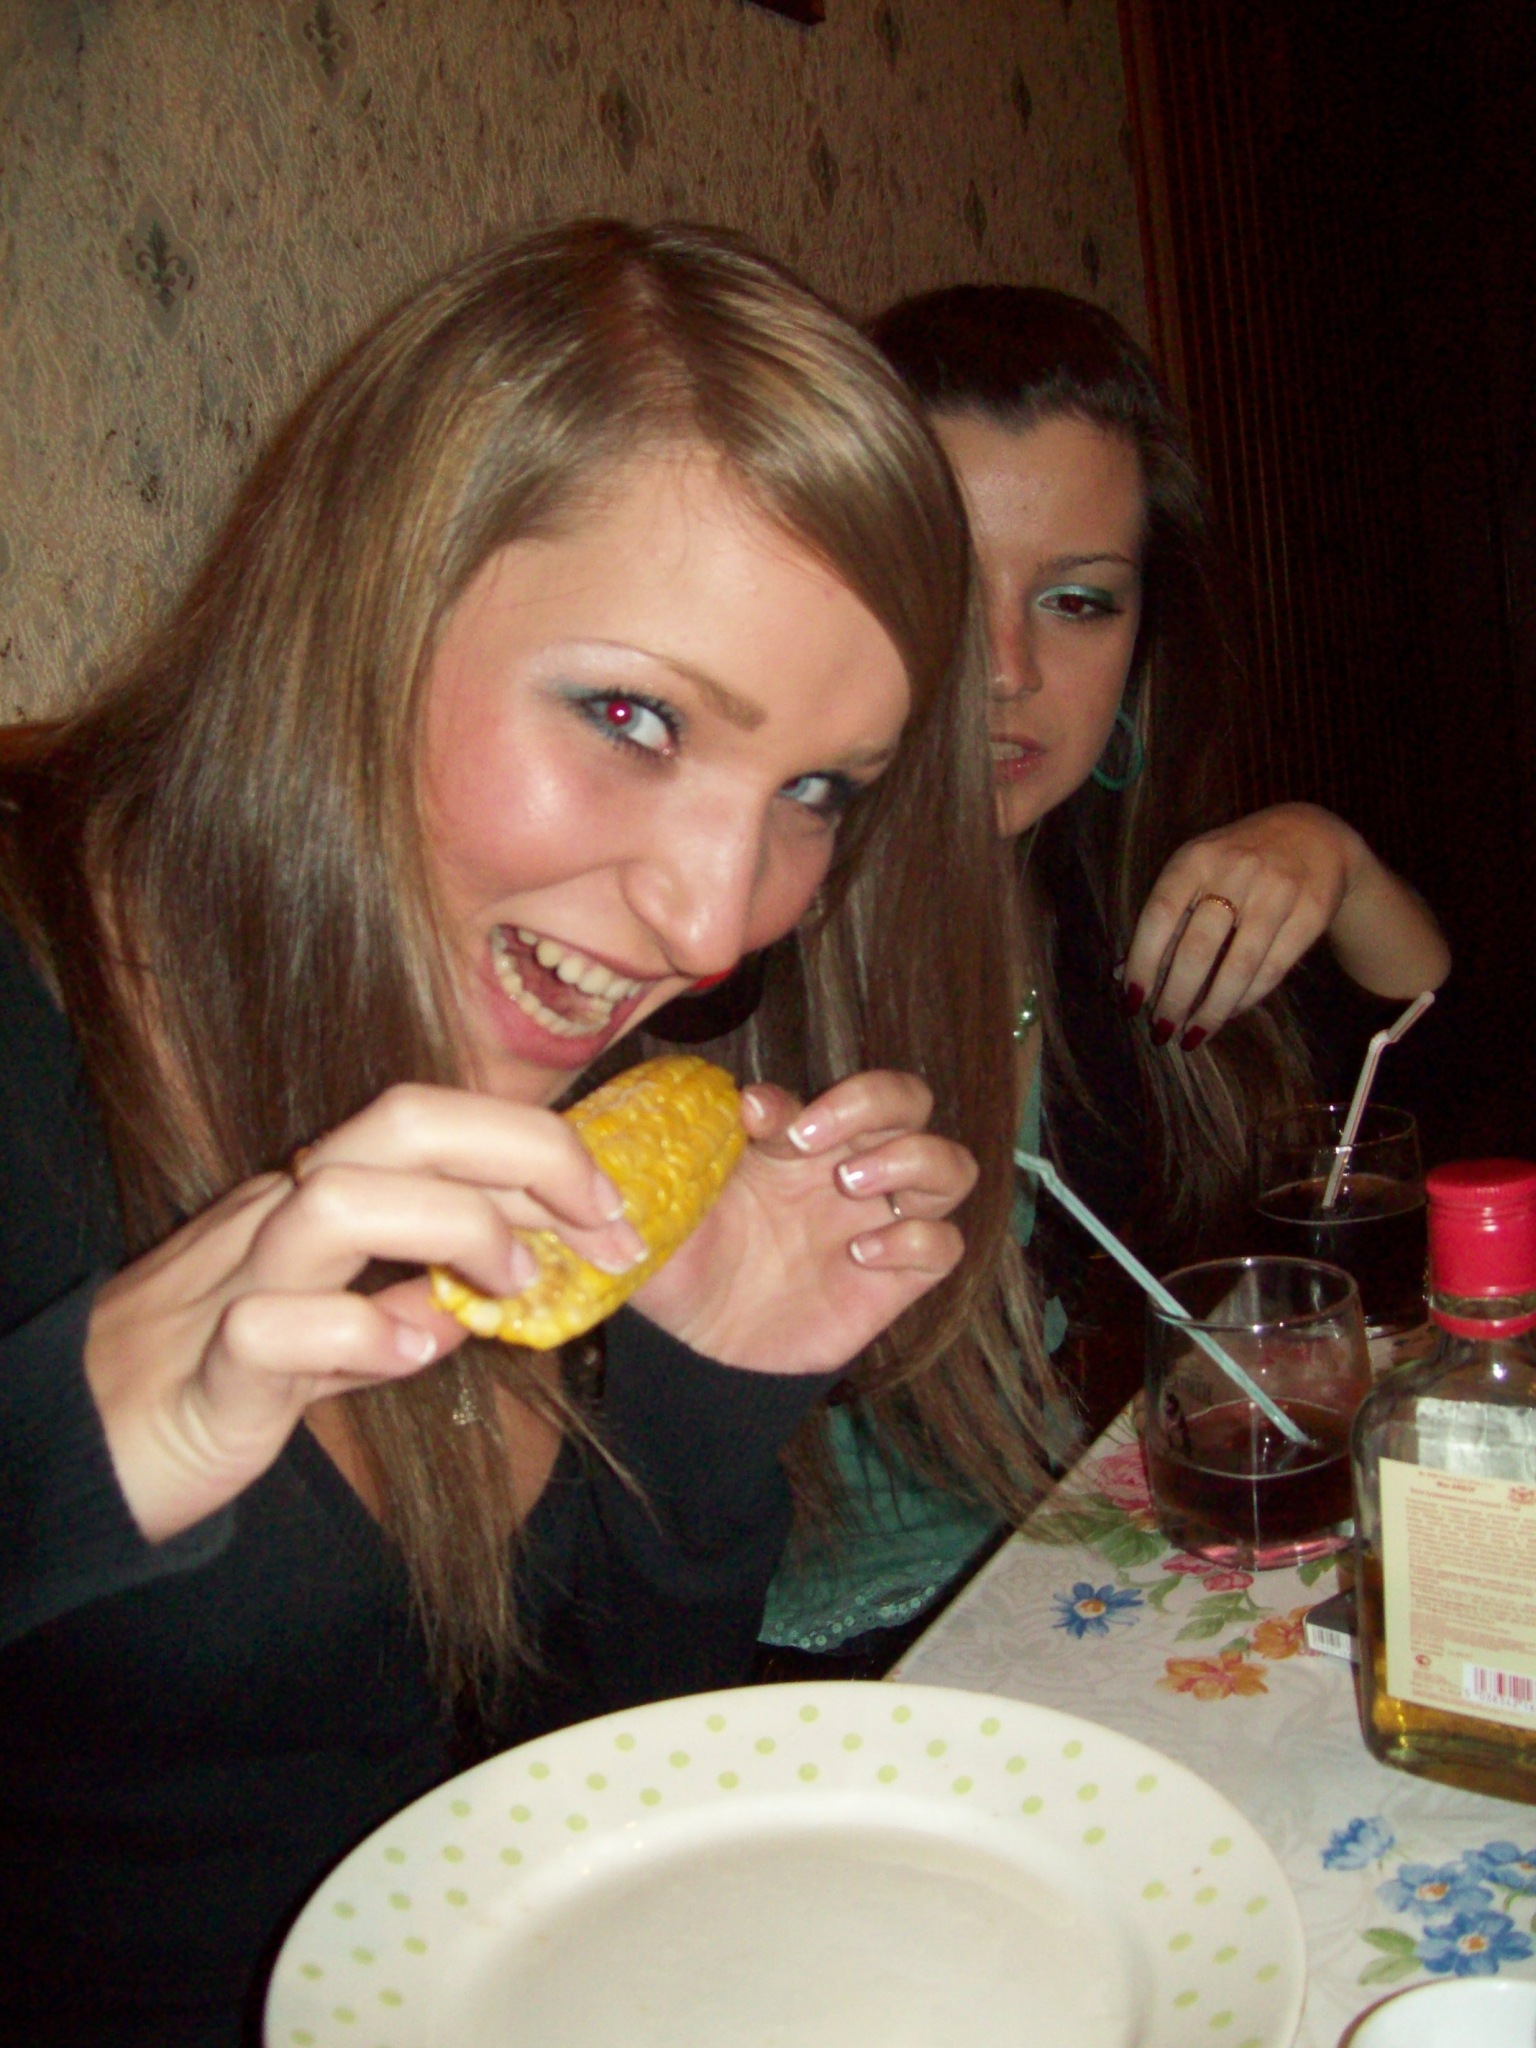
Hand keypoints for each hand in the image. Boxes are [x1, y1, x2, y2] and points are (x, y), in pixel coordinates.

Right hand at [84, 1085, 646, 1544]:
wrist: (86, 1446)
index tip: (617, 1210)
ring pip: (337, 1198)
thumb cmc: (218, 1372)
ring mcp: (239, 1284)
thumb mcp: (333, 1322)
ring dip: (454, 1231)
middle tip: (602, 1228)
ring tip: (510, 1292)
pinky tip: (414, 1354)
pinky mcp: (211, 1372)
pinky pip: (274, 1328)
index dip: (543, 1147)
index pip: (438, 1119)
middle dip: (526, 1154)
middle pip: (402, 1120)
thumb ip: (407, 1295)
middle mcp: (279, 1216)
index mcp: (319, 1195)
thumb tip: (498, 1285)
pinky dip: (360, 1333)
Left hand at [629, 1070, 976, 1373]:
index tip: (757, 1117)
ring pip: (951, 1167)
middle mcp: (850, 1168)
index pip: (836, 1090)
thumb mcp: (673, 1205)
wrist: (697, 1346)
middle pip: (911, 1100)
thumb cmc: (685, 1262)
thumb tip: (742, 1102)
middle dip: (876, 1104)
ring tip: (848, 1187)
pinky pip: (945, 1245)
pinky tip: (859, 1257)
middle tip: (816, 1143)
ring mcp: (880, 1222)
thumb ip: (693, 1152)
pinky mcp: (898, 1279)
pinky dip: (916, 1240)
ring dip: (912, 1162)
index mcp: (799, 1139)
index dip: (811, 1094)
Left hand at [1123, 803, 1448, 1047]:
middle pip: (1198, 948)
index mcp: (1196, 859)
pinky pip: (1272, 970)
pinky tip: (1226, 1015)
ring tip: (1192, 1035)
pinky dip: (1244, 999)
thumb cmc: (1236, 862)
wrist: (1313, 835)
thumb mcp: (1196, 873)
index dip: (1143, 963)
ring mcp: (1277, 892)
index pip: (1159, 916)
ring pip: (1238, 967)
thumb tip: (1121, 976)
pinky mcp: (1311, 913)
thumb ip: (1164, 920)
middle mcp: (1236, 872)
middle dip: (1175, 997)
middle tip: (1162, 1031)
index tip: (1132, 1002)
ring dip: (1211, 1010)